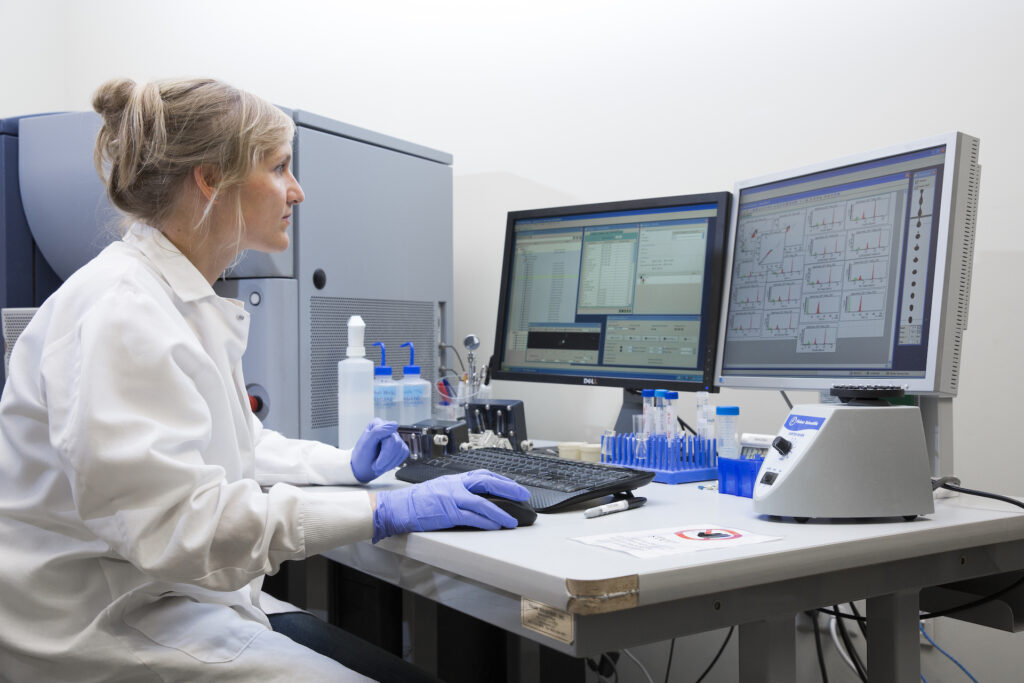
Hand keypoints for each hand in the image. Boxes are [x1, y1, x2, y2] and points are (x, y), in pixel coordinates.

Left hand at [350, 418, 408, 482]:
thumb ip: (377, 431)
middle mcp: (387, 429)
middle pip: (396, 444)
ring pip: (401, 449)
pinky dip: (394, 463)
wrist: (363, 468)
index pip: (390, 437)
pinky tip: (385, 465)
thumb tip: (394, 424)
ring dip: (390, 463)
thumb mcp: (365, 444)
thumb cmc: (361, 457)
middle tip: (376, 466)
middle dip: (386, 459)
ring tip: (379, 467)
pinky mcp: (400, 446)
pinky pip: (404, 454)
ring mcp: (395, 437)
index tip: (376, 463)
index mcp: (378, 424)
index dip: (385, 452)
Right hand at [372, 470, 530, 541]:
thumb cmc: (417, 501)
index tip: (514, 485)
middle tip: (523, 495)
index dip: (501, 479)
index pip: (483, 474)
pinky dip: (486, 522)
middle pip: (487, 482)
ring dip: (501, 511)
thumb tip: (475, 498)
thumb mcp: (439, 488)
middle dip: (508, 488)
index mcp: (454, 479)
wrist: (398, 506)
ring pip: (483, 502)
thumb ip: (457, 490)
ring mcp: (451, 498)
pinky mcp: (447, 513)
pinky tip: (496, 526)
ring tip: (513, 520)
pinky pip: (472, 517)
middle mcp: (455, 485)